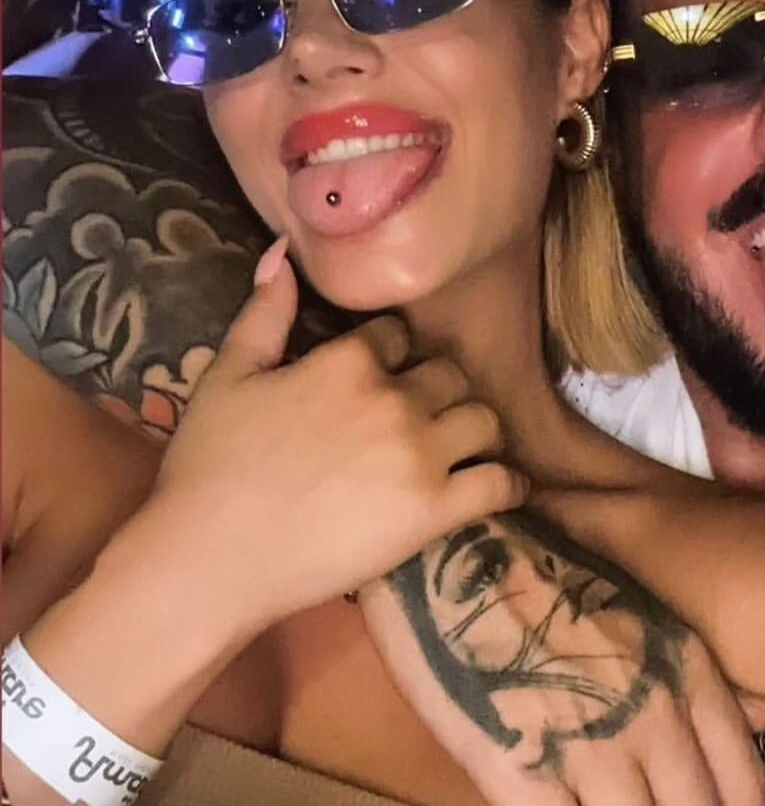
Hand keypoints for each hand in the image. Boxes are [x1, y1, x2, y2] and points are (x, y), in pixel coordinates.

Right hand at [147, 237, 528, 630]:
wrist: (208, 559)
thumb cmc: (208, 465)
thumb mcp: (226, 374)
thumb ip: (265, 312)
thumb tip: (283, 253)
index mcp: (348, 361)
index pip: (396, 335)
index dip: (389, 353)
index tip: (381, 374)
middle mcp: (395, 399)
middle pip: (449, 374)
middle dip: (437, 389)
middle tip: (420, 415)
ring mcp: (420, 455)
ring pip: (484, 420)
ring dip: (474, 429)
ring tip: (460, 445)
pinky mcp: (434, 511)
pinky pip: (498, 483)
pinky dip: (508, 483)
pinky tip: (502, 485)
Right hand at [358, 511, 764, 804]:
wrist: (462, 547)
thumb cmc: (548, 571)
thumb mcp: (641, 607)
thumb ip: (699, 674)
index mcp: (683, 673)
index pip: (740, 782)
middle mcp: (649, 716)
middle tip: (651, 803)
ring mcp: (586, 747)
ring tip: (604, 804)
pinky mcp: (519, 770)